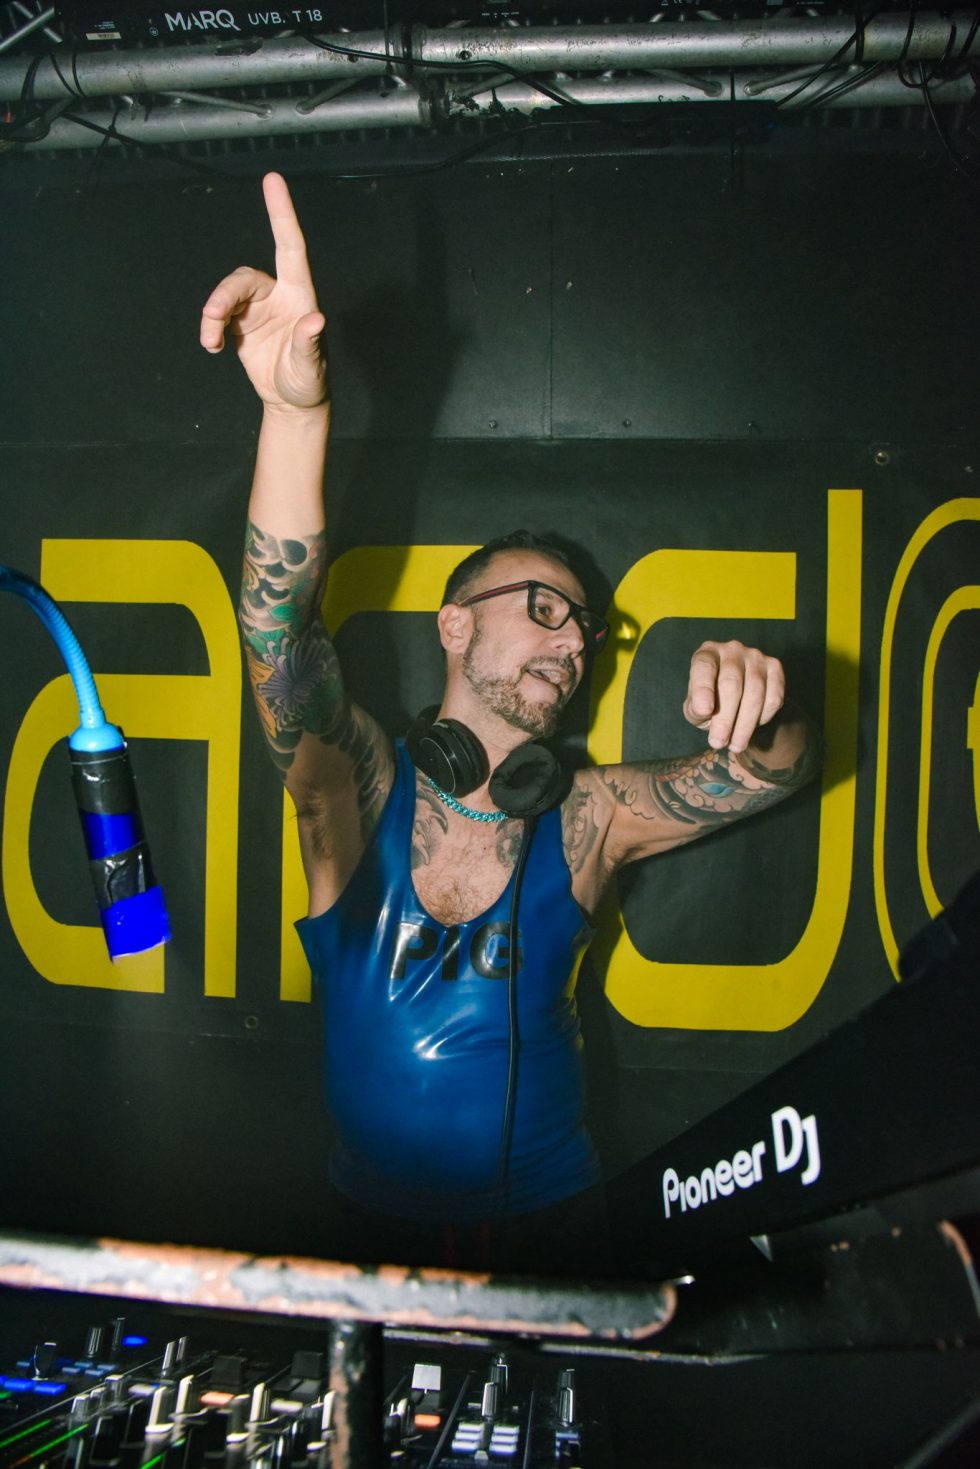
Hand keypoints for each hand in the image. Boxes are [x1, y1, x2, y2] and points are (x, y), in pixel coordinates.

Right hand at [200, 172, 327, 410]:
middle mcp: (277, 295)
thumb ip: (309, 343)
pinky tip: (212, 346)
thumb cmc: (308, 381)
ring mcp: (257, 308)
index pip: (290, 246)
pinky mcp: (240, 323)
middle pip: (244, 278)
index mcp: (299, 296)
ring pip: (227, 294)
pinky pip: (219, 314)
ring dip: (213, 314)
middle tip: (212, 320)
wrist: (291, 401)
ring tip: (210, 341)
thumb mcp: (311, 366)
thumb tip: (316, 319)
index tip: (272, 179)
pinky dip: (210, 327)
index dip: (282, 213)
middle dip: (224, 295)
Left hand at [683, 640, 785, 754]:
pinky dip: (763, 718)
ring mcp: (756, 656)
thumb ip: (696, 709)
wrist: (740, 695)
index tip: (703, 712)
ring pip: (755, 694)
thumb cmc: (711, 700)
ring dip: (745, 725)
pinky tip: (751, 728)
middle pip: (731, 684)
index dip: (703, 689)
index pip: (704, 667)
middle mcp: (732, 649)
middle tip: (718, 743)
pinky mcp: (775, 667)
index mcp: (707, 654)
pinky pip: (774, 697)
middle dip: (725, 719)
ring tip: (735, 745)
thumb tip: (705, 711)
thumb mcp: (696, 707)